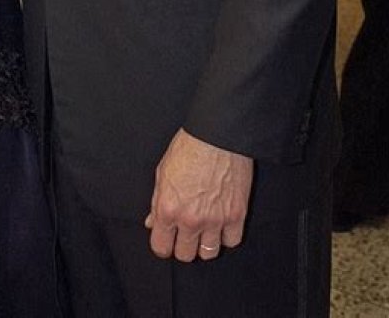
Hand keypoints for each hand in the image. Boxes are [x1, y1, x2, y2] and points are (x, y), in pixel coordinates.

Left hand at [145, 129, 252, 261]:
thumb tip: (152, 222)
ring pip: (209, 253)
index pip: (161, 247)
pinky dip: (227, 236)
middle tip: (186, 233)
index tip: (167, 239)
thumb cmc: (189, 147)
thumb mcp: (163, 171)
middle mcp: (190, 219)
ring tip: (205, 229)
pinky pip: (232, 241)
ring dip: (205, 243)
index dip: (163, 244)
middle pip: (185, 255)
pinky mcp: (236, 215)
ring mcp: (215, 220)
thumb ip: (157, 202)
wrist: (218, 135)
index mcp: (168, 208)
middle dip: (183, 245)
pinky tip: (222, 224)